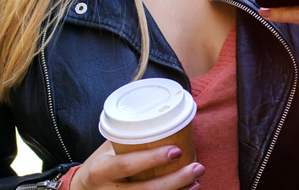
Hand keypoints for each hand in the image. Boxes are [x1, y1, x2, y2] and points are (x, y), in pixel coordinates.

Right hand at [71, 140, 204, 189]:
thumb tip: (161, 116)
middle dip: (176, 180)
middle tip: (198, 167)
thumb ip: (127, 139)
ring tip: (197, 181)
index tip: (176, 149)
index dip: (152, 159)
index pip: (127, 165)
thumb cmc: (100, 165)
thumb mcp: (106, 151)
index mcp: (100, 171)